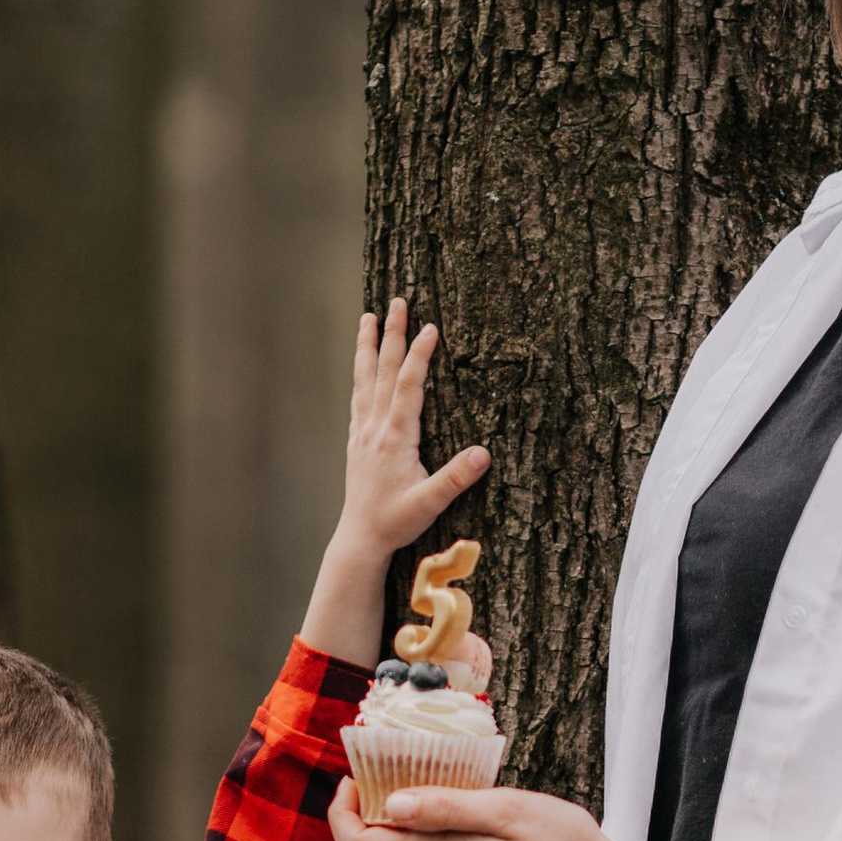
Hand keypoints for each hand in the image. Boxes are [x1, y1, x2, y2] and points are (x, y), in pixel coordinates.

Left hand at [299, 302, 491, 672]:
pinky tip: (362, 365)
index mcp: (394, 438)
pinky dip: (362, 373)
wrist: (360, 539)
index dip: (420, 355)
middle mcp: (375, 428)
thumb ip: (455, 478)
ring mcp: (363, 432)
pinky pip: (359, 396)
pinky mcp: (357, 440)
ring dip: (368, 346)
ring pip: (365, 379)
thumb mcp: (429, 504)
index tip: (430, 326)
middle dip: (391, 334)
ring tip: (368, 317)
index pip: (409, 386)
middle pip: (384, 371)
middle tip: (396, 301)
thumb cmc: (396, 522)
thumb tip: (484, 454)